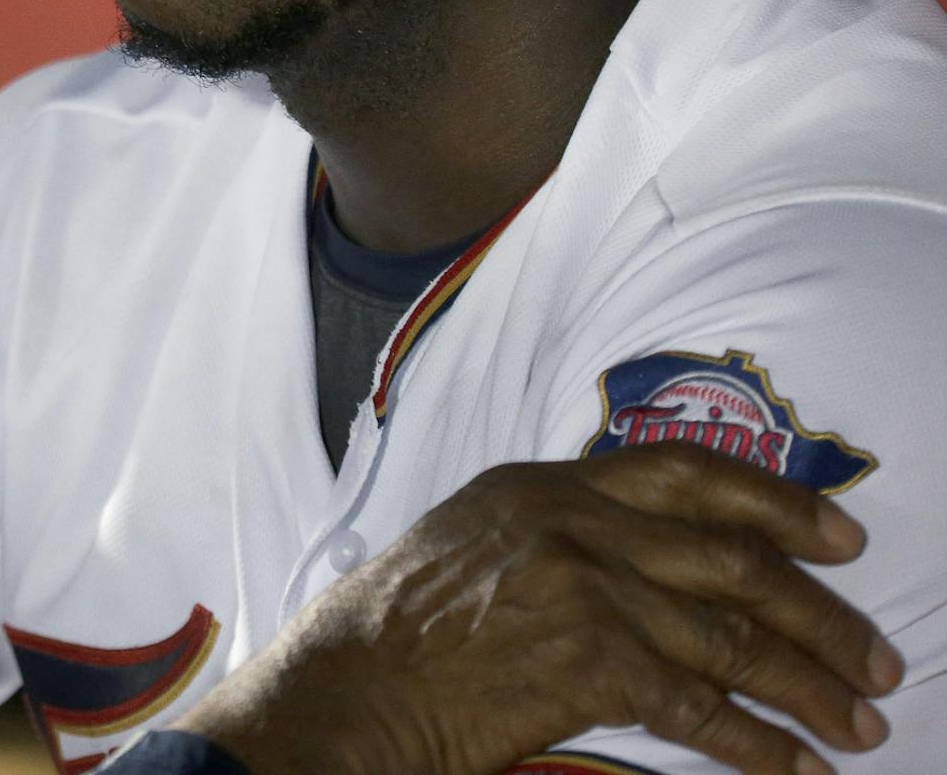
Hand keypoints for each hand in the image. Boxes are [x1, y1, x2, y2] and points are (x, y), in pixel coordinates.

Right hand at [177, 444, 902, 774]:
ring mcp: (580, 586)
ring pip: (732, 635)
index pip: (683, 472)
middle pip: (730, 556)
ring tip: (860, 722)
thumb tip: (644, 560)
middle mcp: (568, 522)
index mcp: (539, 484)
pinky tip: (795, 765)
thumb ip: (551, 534)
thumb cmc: (389, 634)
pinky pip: (702, 705)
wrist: (342, 691)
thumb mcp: (467, 543)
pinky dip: (762, 744)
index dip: (776, 500)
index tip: (841, 535)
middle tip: (876, 655)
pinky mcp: (585, 661)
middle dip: (819, 610)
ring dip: (810, 685)